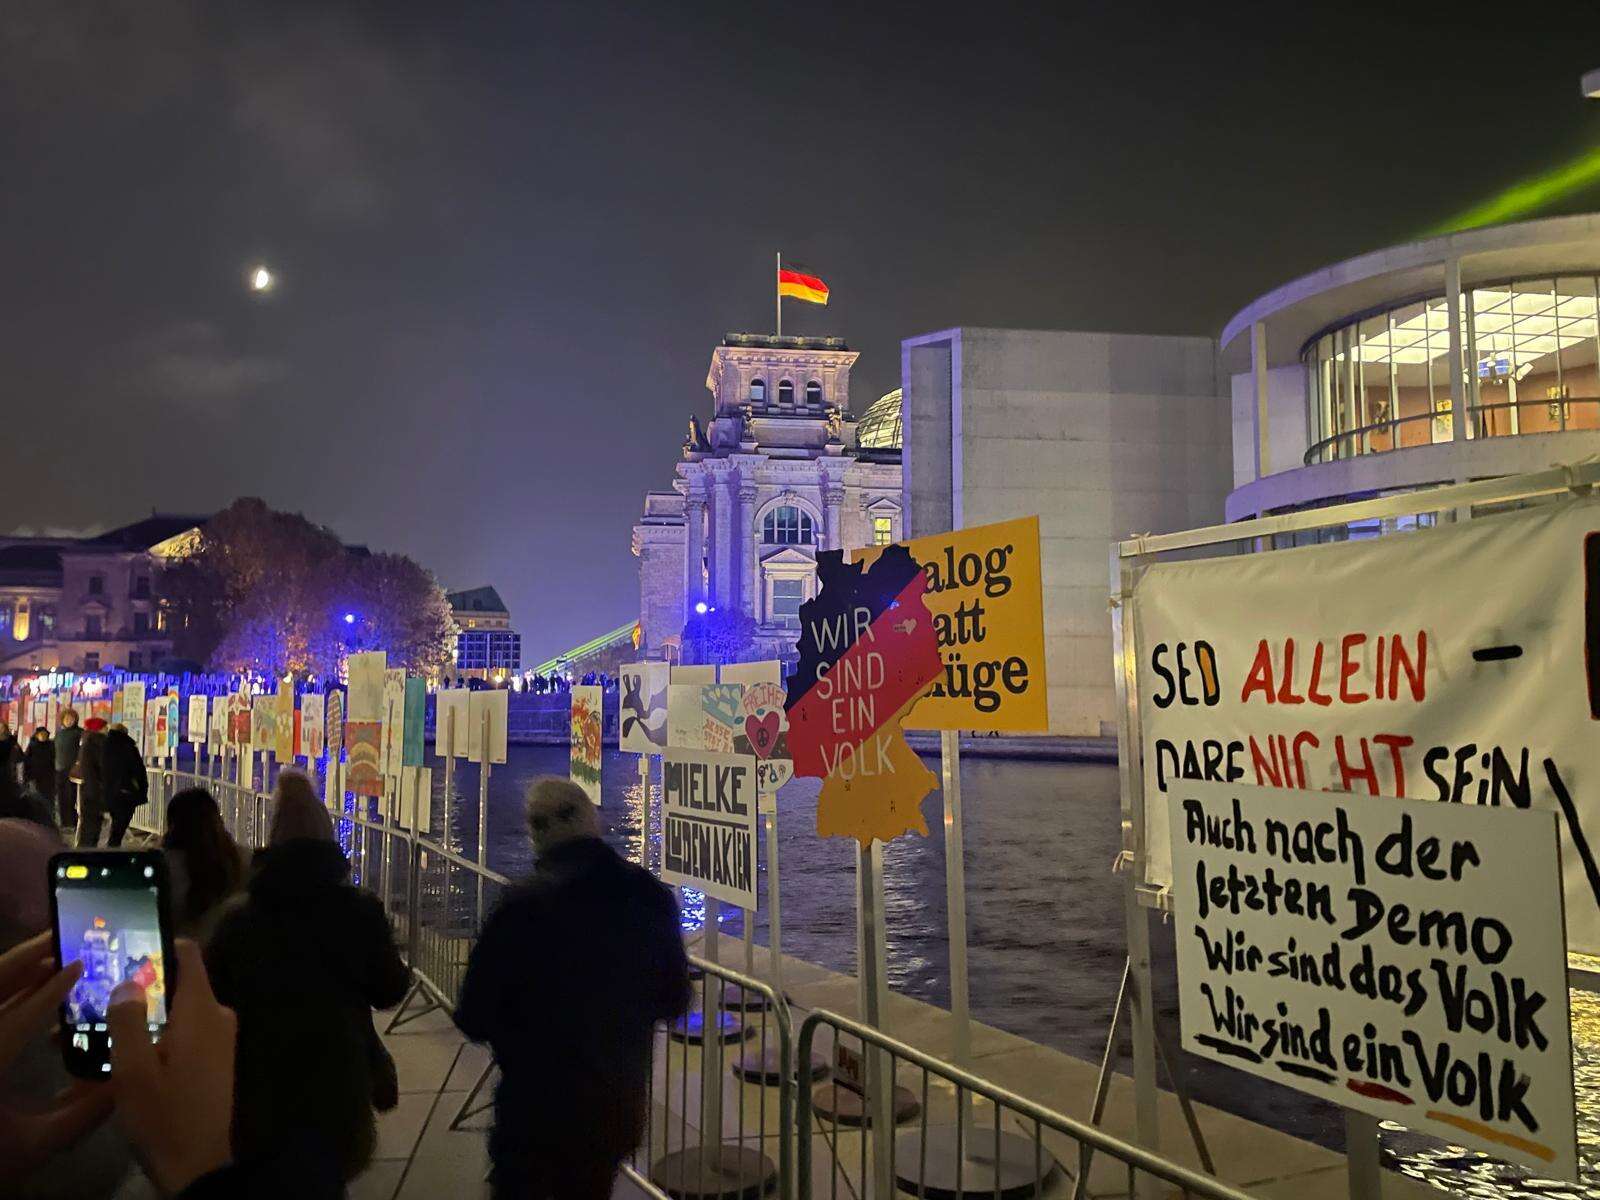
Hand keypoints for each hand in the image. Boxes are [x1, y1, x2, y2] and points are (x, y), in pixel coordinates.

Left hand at [0, 931, 114, 1175]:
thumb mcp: (35, 1144)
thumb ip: (83, 1114)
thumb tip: (126, 1081)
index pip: (16, 1018)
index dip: (50, 990)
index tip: (81, 965)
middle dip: (22, 960)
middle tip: (59, 937)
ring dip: (14, 973)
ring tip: (50, 956)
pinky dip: (7, 996)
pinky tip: (31, 993)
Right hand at [108, 940, 235, 1195]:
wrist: (200, 1165)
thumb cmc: (165, 1113)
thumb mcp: (133, 1069)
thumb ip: (129, 1019)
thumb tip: (130, 980)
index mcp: (202, 1009)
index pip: (188, 955)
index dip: (157, 947)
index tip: (124, 956)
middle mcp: (218, 1016)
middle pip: (177, 986)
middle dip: (140, 993)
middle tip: (97, 1005)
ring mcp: (221, 1039)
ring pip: (179, 1014)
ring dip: (146, 1021)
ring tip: (103, 1036)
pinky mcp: (216, 1061)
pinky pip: (186, 1035)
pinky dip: (160, 1039)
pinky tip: (129, 1059)